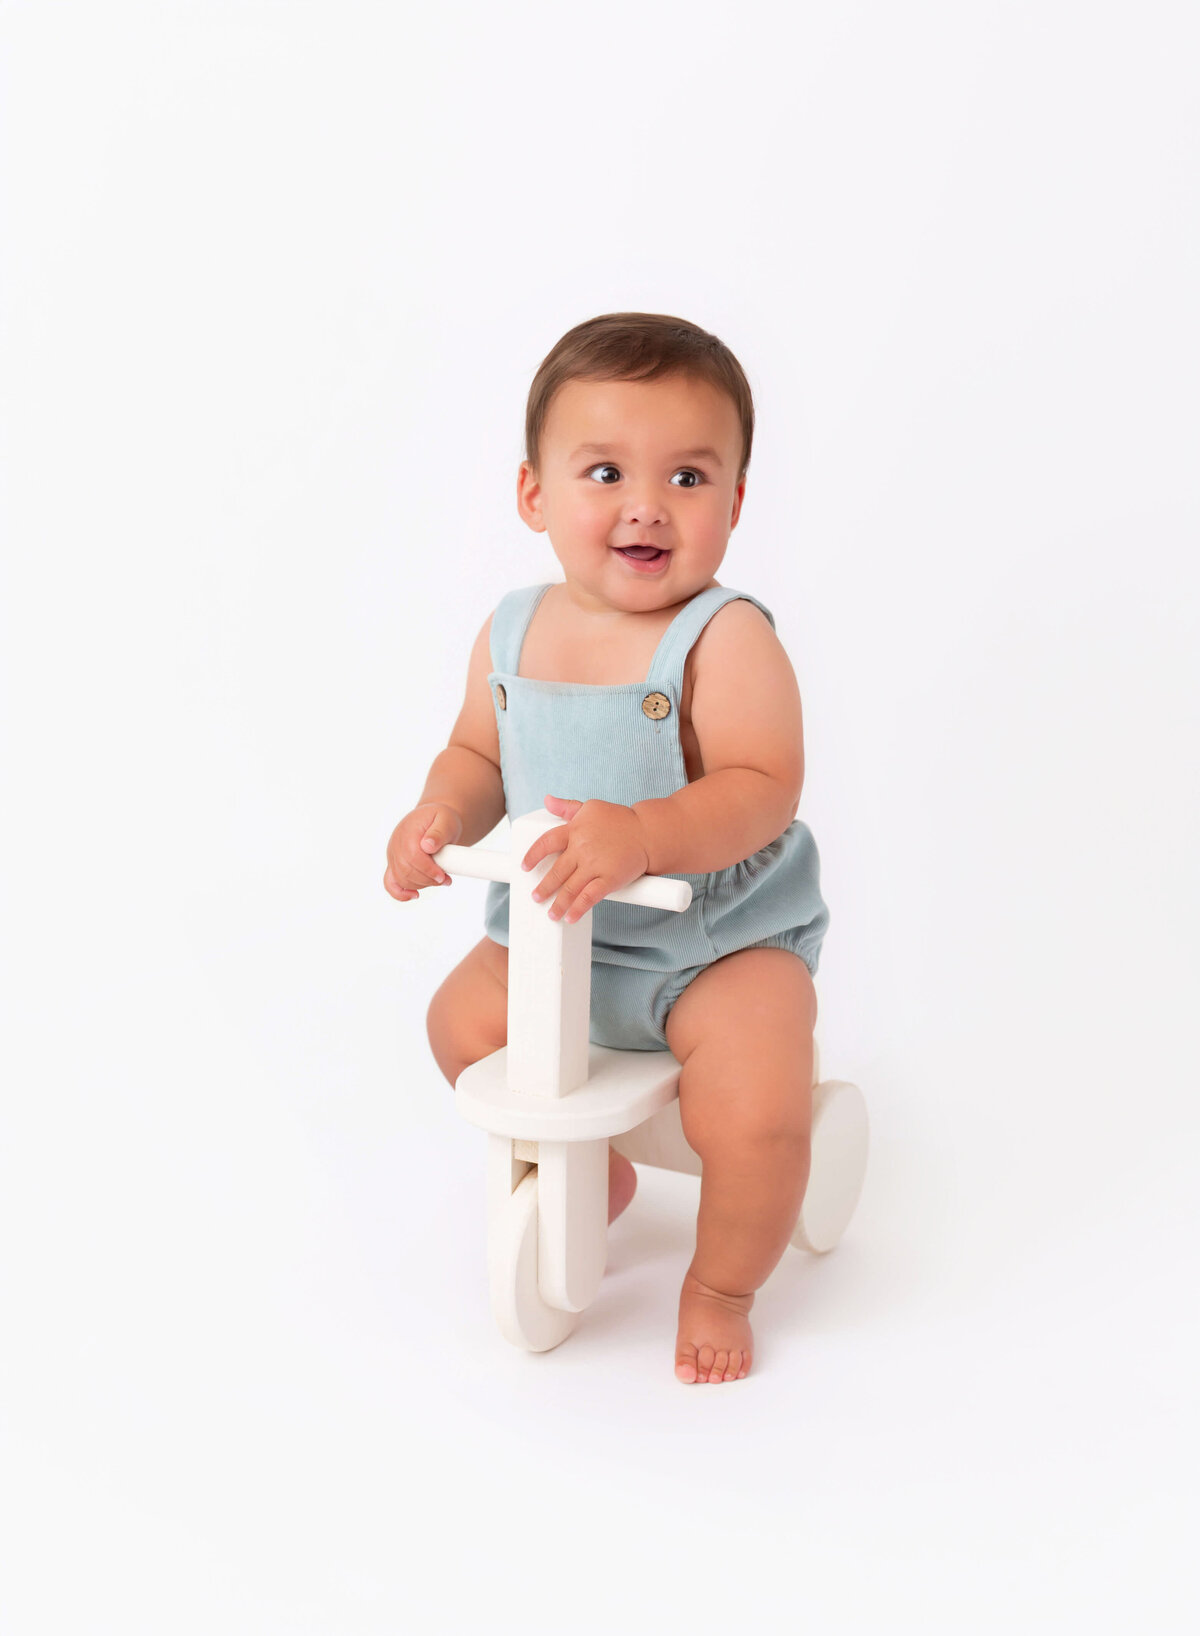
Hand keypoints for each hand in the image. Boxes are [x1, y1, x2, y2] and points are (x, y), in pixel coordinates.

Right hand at [383, 802, 462, 901]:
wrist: (433, 820)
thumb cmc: (441, 820)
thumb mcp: (445, 819)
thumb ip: (438, 832)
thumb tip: (428, 846)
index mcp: (407, 833)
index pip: (412, 856)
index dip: (427, 869)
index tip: (442, 875)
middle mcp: (396, 845)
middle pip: (406, 871)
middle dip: (427, 879)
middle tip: (445, 879)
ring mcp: (393, 856)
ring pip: (401, 879)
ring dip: (422, 885)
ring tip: (441, 880)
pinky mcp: (394, 865)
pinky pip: (390, 883)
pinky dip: (400, 893)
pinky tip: (414, 896)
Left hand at [520, 795, 650, 923]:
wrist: (649, 833)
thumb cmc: (620, 820)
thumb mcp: (591, 808)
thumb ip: (567, 807)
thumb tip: (547, 800)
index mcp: (575, 830)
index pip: (546, 842)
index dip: (533, 855)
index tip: (524, 867)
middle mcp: (582, 848)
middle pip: (556, 871)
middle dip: (544, 887)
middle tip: (535, 897)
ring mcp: (595, 865)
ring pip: (570, 888)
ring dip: (558, 904)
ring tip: (551, 914)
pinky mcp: (610, 879)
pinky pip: (589, 897)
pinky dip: (578, 909)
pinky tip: (570, 918)